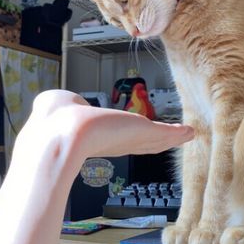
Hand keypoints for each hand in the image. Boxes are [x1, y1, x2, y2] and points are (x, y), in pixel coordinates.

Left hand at [14, 90, 193, 178]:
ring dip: (171, 136)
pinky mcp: (142, 133)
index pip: (118, 137)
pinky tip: (189, 132)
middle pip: (142, 142)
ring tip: (187, 134)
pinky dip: (177, 134)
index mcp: (97, 136)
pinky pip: (164, 134)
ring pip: (155, 139)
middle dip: (157, 140)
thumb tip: (65, 101)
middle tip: (174, 138)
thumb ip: (66, 103)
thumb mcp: (59, 103)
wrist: (62, 134)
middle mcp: (115, 142)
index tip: (144, 137)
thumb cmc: (54, 119)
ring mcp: (129, 140)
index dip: (131, 137)